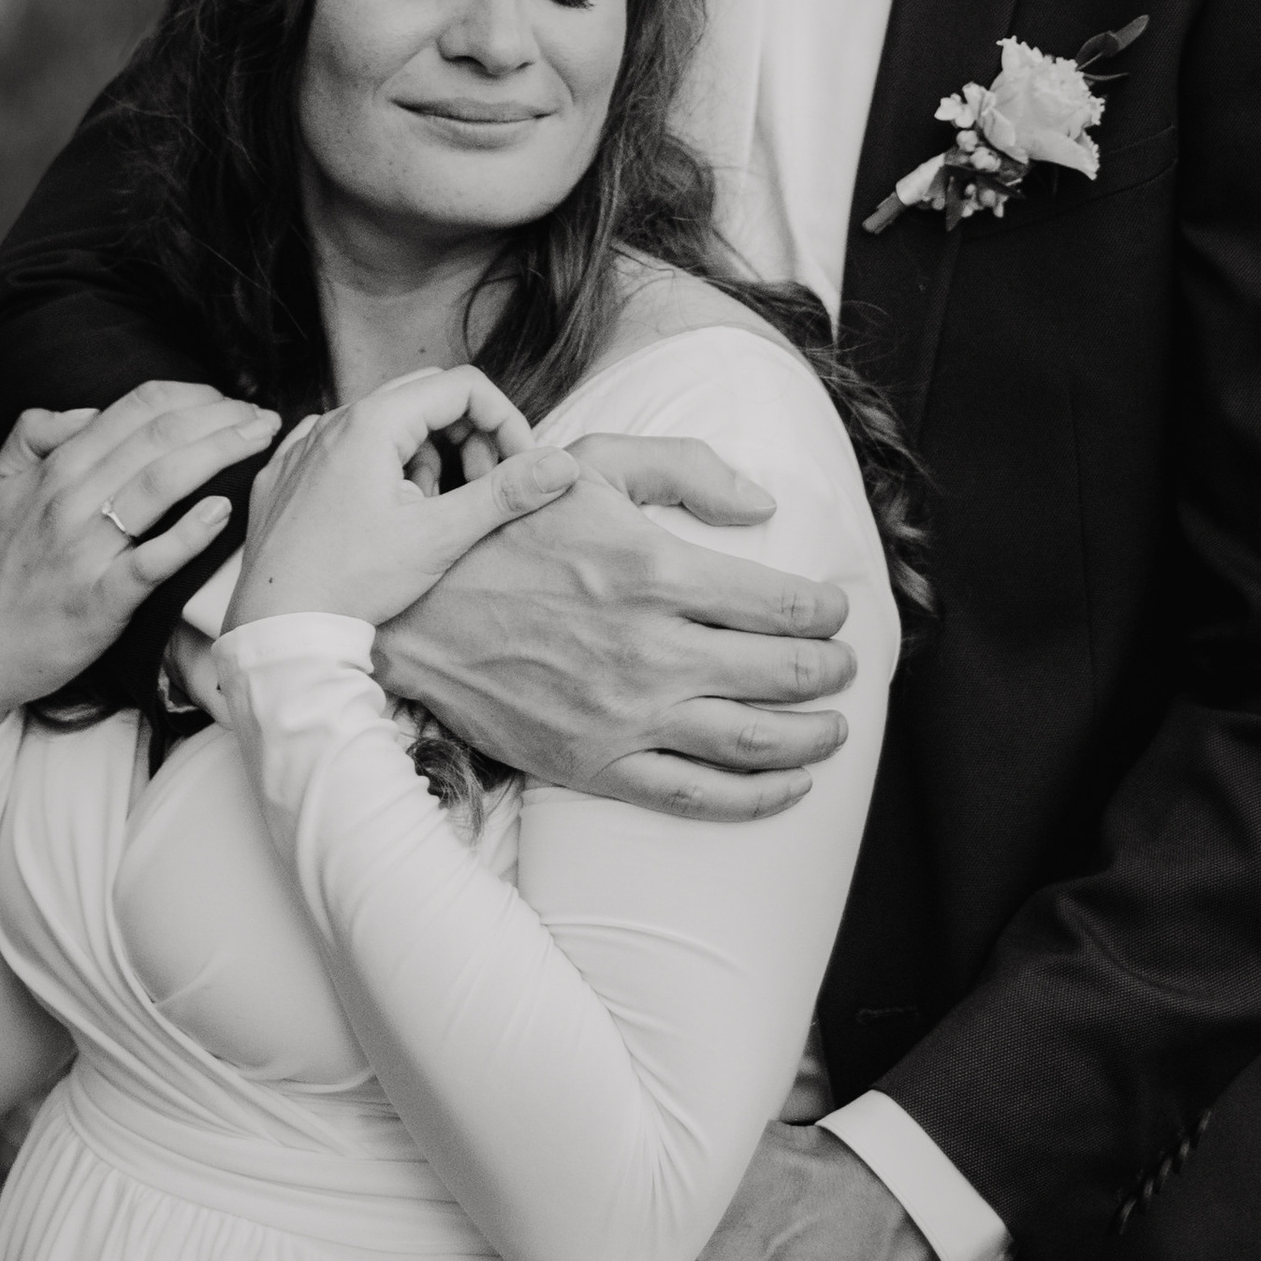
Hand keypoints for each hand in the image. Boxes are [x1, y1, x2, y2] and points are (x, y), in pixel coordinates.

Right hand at [0, 379, 277, 764]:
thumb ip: (35, 432)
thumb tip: (88, 410)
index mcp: (56, 467)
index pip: (137, 408)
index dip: (192, 394)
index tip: (229, 399)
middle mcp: (70, 499)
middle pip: (160, 437)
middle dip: (222, 417)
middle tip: (265, 416)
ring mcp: (85, 550)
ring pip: (162, 483)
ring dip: (220, 454)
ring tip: (262, 443)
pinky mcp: (99, 601)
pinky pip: (151, 560)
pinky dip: (190, 533)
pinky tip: (225, 511)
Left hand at [227, 366, 579, 632]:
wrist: (277, 630)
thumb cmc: (355, 581)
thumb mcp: (441, 537)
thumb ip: (505, 493)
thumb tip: (564, 464)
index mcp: (374, 421)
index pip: (463, 387)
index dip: (505, 421)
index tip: (519, 469)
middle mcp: (334, 420)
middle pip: (425, 398)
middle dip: (467, 438)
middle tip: (479, 491)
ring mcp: (303, 445)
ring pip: (385, 426)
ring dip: (421, 459)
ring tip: (424, 514)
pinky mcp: (284, 475)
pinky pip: (343, 449)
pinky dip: (376, 471)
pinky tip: (380, 515)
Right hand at [373, 439, 856, 818]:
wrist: (414, 611)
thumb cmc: (507, 526)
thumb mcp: (592, 462)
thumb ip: (685, 467)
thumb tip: (762, 504)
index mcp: (655, 568)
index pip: (778, 602)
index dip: (824, 611)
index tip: (836, 611)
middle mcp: (651, 648)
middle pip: (780, 672)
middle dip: (829, 672)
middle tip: (846, 667)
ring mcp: (625, 715)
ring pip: (751, 740)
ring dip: (811, 738)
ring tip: (835, 727)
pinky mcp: (596, 764)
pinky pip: (696, 794)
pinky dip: (757, 797)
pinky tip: (791, 785)